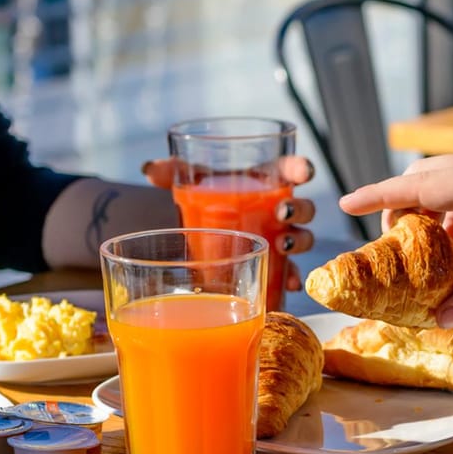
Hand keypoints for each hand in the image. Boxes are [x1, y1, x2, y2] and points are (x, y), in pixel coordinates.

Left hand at [141, 155, 316, 290]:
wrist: (194, 227)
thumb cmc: (202, 194)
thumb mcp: (188, 179)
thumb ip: (172, 170)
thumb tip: (150, 169)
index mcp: (264, 179)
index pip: (289, 169)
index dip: (300, 168)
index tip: (303, 173)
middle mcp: (276, 208)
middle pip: (302, 207)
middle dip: (300, 209)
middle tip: (283, 212)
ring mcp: (275, 237)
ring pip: (302, 238)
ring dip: (300, 241)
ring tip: (284, 245)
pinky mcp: (268, 263)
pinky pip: (287, 271)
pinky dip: (290, 277)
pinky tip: (288, 285)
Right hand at [338, 155, 452, 326]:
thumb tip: (440, 319)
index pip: (424, 184)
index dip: (381, 194)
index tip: (347, 201)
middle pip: (430, 174)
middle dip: (400, 200)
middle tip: (385, 237)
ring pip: (449, 176)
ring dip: (426, 203)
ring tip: (417, 243)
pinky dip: (450, 206)